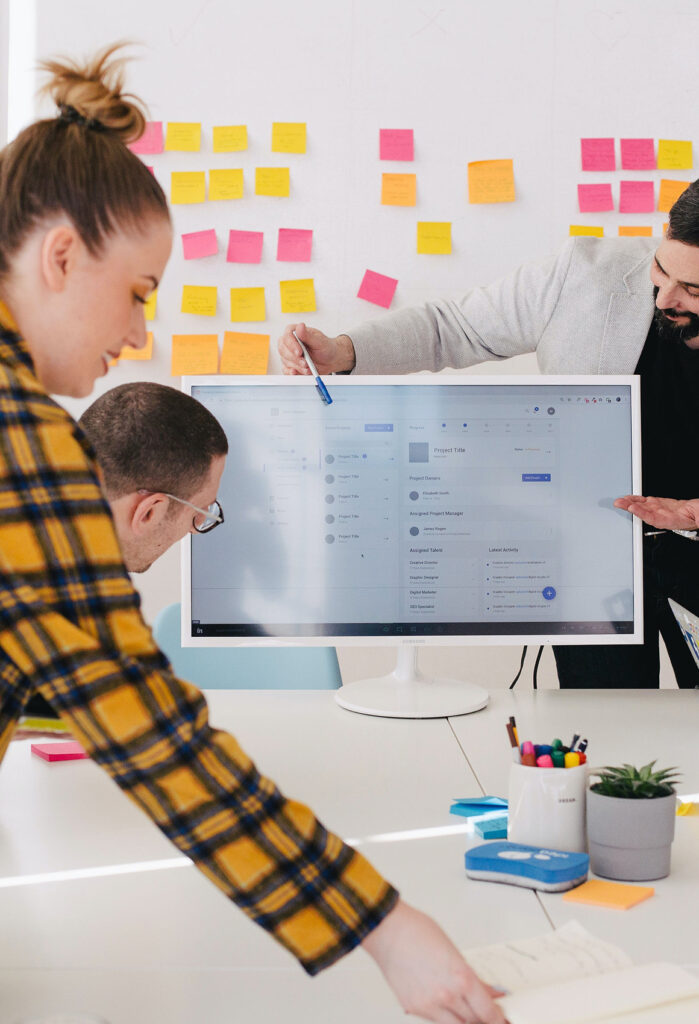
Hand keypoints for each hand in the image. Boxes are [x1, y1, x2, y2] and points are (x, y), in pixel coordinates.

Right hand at [277, 322, 354, 374]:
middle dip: (295, 359)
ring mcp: (288, 354)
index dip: (292, 345)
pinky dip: (291, 373)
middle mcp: (290, 343)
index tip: (300, 352)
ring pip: (285, 361)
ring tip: (308, 368)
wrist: (330, 360)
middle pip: (283, 349)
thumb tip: (300, 326)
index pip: (287, 336)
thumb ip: (308, 335)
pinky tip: (297, 373)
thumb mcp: (319, 341)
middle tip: (305, 363)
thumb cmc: (325, 348)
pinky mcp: (290, 365)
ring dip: (297, 367)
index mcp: (295, 332)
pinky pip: (285, 370)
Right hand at [361, 900, 505, 1023]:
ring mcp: (429, 1005)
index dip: (498, 1019)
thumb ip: (472, 977)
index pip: (488, 1012)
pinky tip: (445, 1005)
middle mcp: (446, 995)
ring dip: (465, 1020)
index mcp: (461, 977)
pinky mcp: (414, 1008)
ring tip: (467, 1010)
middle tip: (486, 1012)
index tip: (502, 1018)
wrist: (387, 930)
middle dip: (483, 1018)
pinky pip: (436, 1021)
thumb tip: (487, 991)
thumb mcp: (454, 950)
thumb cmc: (416, 931)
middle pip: (474, 1022)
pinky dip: (444, 1016)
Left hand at [614, 494, 698, 530]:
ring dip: (630, 504)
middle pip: (644, 513)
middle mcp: (663, 517)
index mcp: (673, 521)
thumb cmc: (697, 515)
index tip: (634, 508)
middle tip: (620, 504)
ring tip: (620, 501)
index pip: (655, 518)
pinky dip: (637, 500)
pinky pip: (646, 502)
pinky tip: (629, 499)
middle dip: (631, 508)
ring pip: (643, 507)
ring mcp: (660, 510)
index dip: (643, 514)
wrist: (697, 512)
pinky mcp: (659, 504)